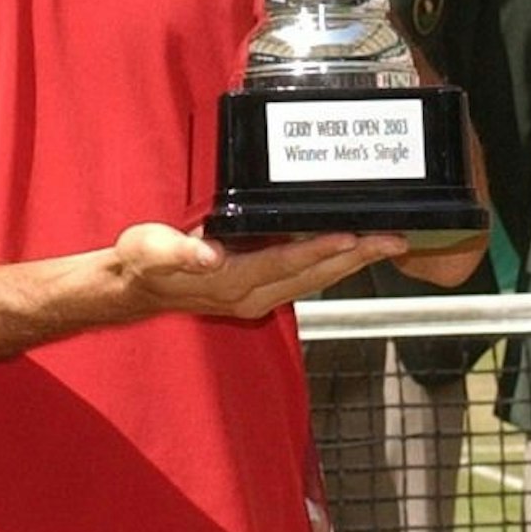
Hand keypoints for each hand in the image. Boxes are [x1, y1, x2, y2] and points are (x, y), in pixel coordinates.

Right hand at [110, 222, 408, 322]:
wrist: (135, 287)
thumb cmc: (143, 263)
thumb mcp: (152, 249)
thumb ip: (180, 251)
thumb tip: (208, 253)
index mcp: (231, 281)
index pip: (285, 262)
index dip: (319, 249)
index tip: (352, 236)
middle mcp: (251, 293)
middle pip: (314, 275)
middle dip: (356, 258)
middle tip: (395, 240)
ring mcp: (257, 295)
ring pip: (315, 280)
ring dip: (352, 263)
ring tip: (385, 244)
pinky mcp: (258, 289)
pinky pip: (304, 277)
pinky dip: (331, 264)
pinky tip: (348, 250)